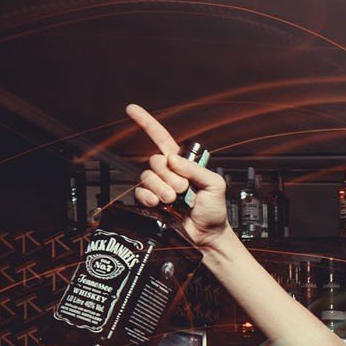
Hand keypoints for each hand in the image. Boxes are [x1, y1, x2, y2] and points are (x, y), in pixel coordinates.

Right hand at [126, 103, 231, 248]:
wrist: (207, 236)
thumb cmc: (214, 211)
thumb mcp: (214, 184)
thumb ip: (195, 169)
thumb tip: (172, 159)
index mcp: (182, 164)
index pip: (161, 138)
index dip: (146, 124)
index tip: (131, 110)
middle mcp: (167, 174)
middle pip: (155, 161)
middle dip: (170, 176)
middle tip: (183, 189)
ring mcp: (158, 188)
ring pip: (147, 177)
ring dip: (162, 189)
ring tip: (175, 200)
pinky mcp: (150, 203)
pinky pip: (141, 192)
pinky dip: (150, 198)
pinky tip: (161, 204)